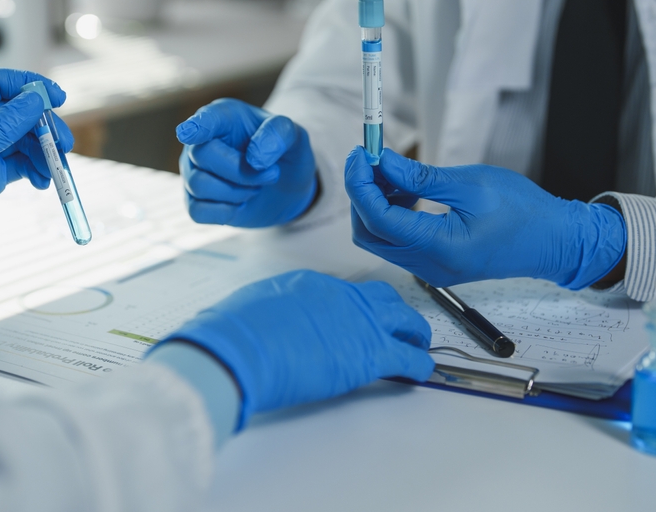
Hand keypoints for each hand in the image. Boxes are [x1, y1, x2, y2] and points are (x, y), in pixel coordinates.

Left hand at [0, 69, 73, 294]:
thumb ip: (0, 128)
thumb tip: (34, 101)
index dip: (29, 87)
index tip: (57, 98)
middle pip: (16, 113)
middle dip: (42, 127)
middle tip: (63, 145)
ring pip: (22, 140)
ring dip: (43, 152)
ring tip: (55, 170)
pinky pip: (20, 165)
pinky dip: (35, 170)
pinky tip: (42, 182)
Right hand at [155, 270, 433, 428]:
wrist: (238, 348)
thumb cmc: (234, 332)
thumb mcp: (253, 305)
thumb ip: (272, 310)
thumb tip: (269, 321)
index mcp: (311, 284)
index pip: (345, 293)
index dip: (353, 310)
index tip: (353, 323)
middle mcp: (341, 296)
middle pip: (382, 297)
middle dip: (394, 312)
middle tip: (398, 326)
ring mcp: (358, 322)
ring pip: (404, 320)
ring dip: (414, 333)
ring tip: (417, 346)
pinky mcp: (369, 354)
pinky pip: (408, 357)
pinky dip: (419, 364)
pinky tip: (421, 371)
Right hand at [176, 99, 316, 226]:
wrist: (285, 187)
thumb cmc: (282, 153)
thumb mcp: (294, 136)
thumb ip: (278, 135)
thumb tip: (255, 159)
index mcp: (224, 116)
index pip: (207, 118)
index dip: (197, 126)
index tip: (188, 133)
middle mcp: (201, 141)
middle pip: (203, 155)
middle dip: (242, 172)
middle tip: (272, 174)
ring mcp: (194, 171)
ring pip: (199, 184)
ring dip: (237, 192)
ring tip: (255, 187)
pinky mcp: (195, 200)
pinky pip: (197, 211)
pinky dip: (224, 212)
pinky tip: (239, 204)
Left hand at [345, 148, 625, 288]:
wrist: (555, 241)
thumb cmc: (524, 211)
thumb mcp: (471, 184)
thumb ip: (420, 177)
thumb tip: (381, 162)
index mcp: (438, 248)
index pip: (378, 219)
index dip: (361, 184)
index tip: (361, 153)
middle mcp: (428, 266)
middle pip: (369, 233)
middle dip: (362, 194)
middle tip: (370, 158)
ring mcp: (429, 269)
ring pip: (380, 238)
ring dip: (376, 202)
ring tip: (393, 170)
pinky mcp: (434, 263)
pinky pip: (399, 240)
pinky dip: (392, 213)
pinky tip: (407, 190)